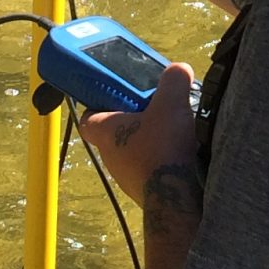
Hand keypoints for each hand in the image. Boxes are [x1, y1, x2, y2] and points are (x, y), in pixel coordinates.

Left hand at [79, 62, 199, 202]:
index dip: (98, 106)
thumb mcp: (172, 103)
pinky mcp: (145, 193)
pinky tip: (180, 155)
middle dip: (133, 122)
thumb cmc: (164, 147)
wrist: (176, 199)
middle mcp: (110, 157)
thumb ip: (174, 81)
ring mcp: (127, 178)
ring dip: (149, 143)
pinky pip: (149, 172)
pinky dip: (161, 163)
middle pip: (113, 135)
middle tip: (155, 110)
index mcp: (106, 132)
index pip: (88, 118)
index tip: (117, 98)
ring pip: (132, 155)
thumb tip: (180, 69)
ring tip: (173, 132)